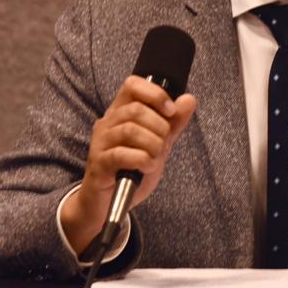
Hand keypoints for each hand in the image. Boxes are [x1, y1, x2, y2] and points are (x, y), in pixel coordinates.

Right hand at [60, 75, 197, 252]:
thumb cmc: (132, 169)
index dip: (155, 94)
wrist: (110, 203)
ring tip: (156, 157)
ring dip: (152, 144)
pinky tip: (148, 167)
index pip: (132, 85)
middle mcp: (107, 123)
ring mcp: (100, 143)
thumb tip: (189, 99)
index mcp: (120, 112)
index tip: (170, 111)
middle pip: (136, 109)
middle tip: (164, 143)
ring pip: (129, 130)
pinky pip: (121, 154)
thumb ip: (174, 123)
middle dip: (159, 126)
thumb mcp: (159, 143)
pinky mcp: (98, 164)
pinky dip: (142, 160)